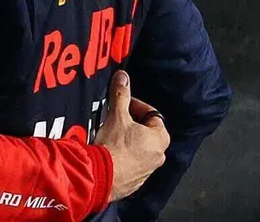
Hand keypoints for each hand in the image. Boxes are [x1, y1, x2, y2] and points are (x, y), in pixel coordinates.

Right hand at [95, 70, 170, 200]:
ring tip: (109, 136)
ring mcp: (147, 171)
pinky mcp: (134, 182)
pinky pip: (131, 165)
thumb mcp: (116, 115)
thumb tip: (123, 77)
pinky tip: (108, 154)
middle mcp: (158, 156)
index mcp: (160, 139)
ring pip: (139, 150)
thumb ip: (121, 95)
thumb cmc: (113, 146)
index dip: (137, 106)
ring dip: (127, 142)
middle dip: (132, 125)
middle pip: (147, 134)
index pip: (153, 115)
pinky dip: (122, 158)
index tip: (123, 104)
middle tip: (115, 120)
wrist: (100, 176)